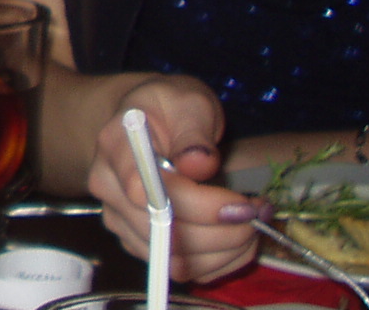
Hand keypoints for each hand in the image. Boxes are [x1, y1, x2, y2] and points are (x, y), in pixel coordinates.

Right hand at [87, 76, 265, 282]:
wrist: (146, 121)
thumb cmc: (170, 107)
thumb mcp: (188, 100)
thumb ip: (194, 128)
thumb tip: (199, 164)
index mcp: (115, 145)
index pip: (145, 191)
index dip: (197, 206)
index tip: (242, 203)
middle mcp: (107, 186)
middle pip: (160, 231)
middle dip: (222, 232)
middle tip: (260, 214)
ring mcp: (118, 217)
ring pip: (173, 259)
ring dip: (224, 250)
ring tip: (254, 223)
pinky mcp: (136, 241)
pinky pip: (180, 269)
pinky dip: (218, 262)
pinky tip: (237, 236)